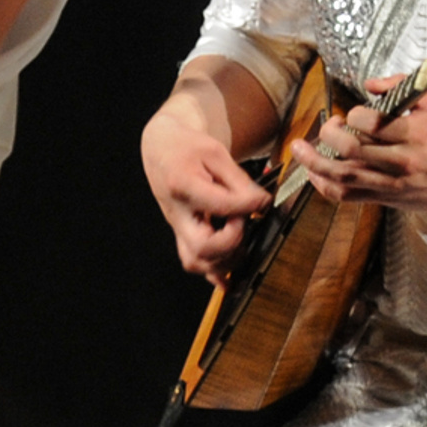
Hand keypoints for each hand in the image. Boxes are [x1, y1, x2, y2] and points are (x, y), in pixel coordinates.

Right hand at [143, 95, 270, 282]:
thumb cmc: (189, 148)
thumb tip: (262, 203)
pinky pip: (195, 263)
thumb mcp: (216, 153)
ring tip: (242, 240)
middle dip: (232, 241)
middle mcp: (177, 214)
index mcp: (183, 185)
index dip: (247, 206)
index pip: (219, 206)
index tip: (263, 200)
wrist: (163, 151)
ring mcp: (178, 229)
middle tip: (245, 223)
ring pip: (197, 261)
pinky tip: (233, 278)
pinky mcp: (182, 236)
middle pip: (202, 247)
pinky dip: (215, 274)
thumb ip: (239, 181)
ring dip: (226, 259)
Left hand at [290, 86, 426, 213]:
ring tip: (299, 149)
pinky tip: (313, 173)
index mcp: (413, 134)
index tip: (352, 113)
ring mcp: (390, 182)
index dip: (353, 115)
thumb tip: (370, 84)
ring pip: (343, 174)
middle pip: (352, 148)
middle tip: (328, 125)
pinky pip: (346, 195)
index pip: (372, 123)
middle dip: (329, 133)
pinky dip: (324, 185)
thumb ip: (400, 87)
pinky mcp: (384, 198)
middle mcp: (400, 160)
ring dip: (315, 161)